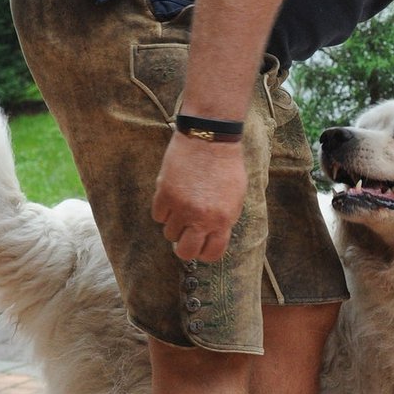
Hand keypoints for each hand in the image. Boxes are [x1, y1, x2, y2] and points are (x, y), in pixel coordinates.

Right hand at [151, 133, 246, 262]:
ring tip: (182, 207)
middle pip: (185, 252)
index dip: (205, 252)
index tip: (201, 245)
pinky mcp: (164, 194)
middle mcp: (201, 218)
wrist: (209, 140)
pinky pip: (158, 216)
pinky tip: (172, 196)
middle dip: (185, 247)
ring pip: (169, 233)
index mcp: (222, 220)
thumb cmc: (226, 167)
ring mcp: (181, 208)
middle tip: (185, 235)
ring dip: (174, 224)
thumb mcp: (235, 198)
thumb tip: (212, 237)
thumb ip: (224, 220)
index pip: (211, 254)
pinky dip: (163, 210)